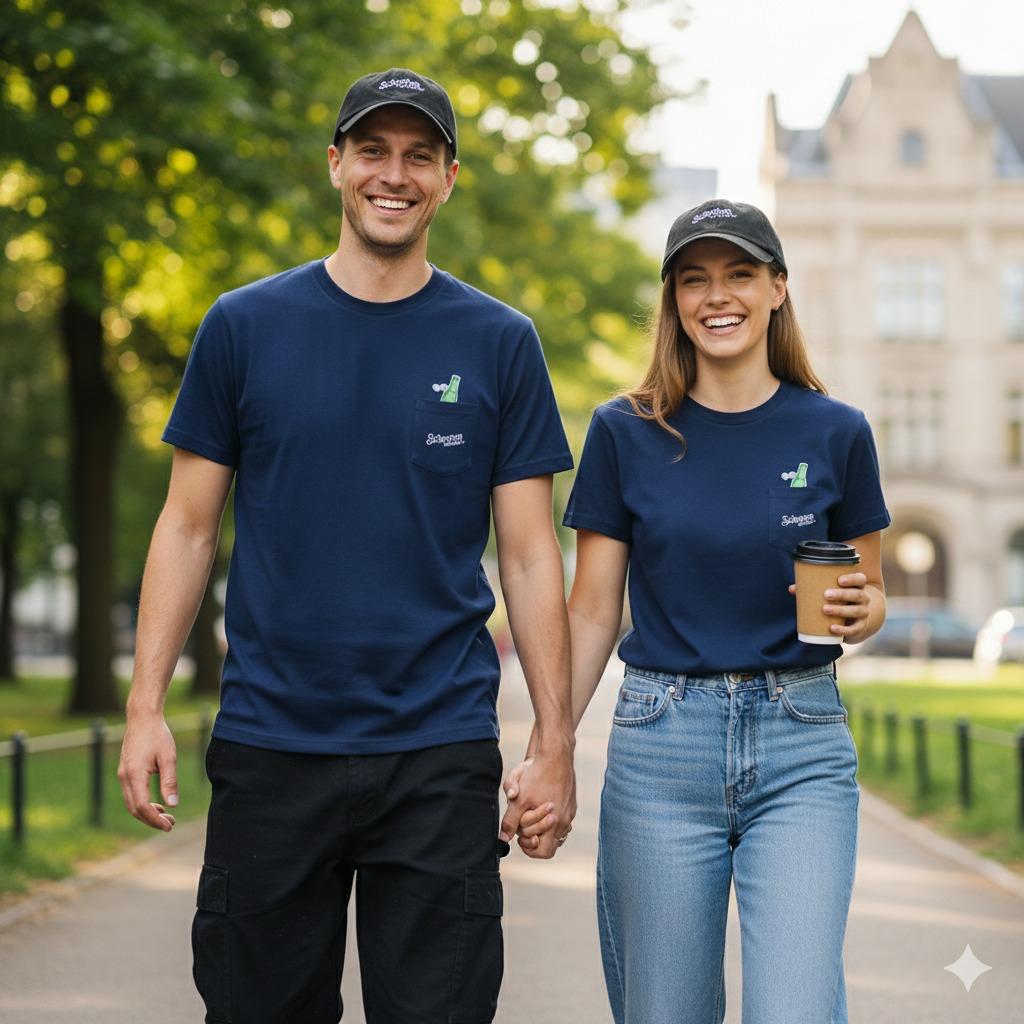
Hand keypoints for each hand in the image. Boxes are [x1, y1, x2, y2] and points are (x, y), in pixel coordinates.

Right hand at [117, 712, 177, 830]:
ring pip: (132, 803)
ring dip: (147, 813)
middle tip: (170, 825)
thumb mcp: (168, 757)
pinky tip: (157, 804)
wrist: (142, 718)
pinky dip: (143, 803)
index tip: (169, 826)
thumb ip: (170, 781)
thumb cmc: (158, 735)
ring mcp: (123, 775)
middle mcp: (124, 778)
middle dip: (151, 820)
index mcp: (134, 775)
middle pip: (135, 809)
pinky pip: (131, 794)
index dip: (155, 820)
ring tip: (166, 816)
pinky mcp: (125, 772)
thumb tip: (172, 804)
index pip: (142, 807)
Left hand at [499, 749, 575, 858]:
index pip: (544, 853)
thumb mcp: (519, 800)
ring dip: (542, 827)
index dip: (530, 849)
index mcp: (555, 824)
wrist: (555, 754)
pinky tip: (541, 804)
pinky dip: (550, 818)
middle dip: (533, 835)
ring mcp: (570, 812)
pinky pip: (561, 819)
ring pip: (555, 831)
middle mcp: (565, 821)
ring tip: (532, 812)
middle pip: (549, 843)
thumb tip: (503, 839)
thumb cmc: (537, 776)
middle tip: (523, 821)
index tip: (520, 838)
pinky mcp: (571, 803)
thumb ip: (510, 822)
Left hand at [788, 571, 870, 642]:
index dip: (852, 579)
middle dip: (842, 594)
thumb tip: (792, 588)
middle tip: (826, 594)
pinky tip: (832, 628)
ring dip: (841, 610)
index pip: (860, 579)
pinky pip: (854, 629)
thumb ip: (813, 589)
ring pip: (856, 611)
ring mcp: (863, 613)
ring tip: (825, 609)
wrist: (855, 621)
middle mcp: (863, 599)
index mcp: (857, 587)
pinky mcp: (859, 627)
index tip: (839, 580)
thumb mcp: (831, 593)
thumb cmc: (840, 601)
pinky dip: (843, 629)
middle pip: (857, 595)